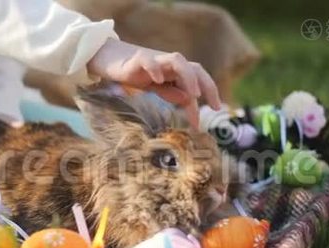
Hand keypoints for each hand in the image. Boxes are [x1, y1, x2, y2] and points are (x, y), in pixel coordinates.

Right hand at [87, 38, 220, 127]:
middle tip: (211, 104)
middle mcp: (169, 63)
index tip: (218, 108)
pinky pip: (148, 60)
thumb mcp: (156, 88)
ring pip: (177, 60)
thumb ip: (171, 93)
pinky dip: (155, 68)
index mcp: (175, 71)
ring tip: (193, 94)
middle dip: (206, 84)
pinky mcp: (137, 59)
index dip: (211, 91)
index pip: (199, 77)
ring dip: (188, 77)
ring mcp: (155, 59)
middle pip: (194, 67)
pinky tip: (158, 79)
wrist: (111, 60)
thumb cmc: (136, 73)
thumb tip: (189, 100)